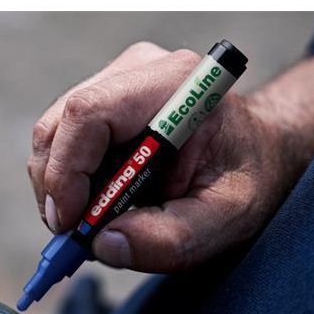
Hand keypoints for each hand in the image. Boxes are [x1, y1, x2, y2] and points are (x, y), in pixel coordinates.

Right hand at [28, 41, 313, 271]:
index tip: (71, 224)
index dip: (66, 171)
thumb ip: (172, 239)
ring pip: (52, 133)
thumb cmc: (249, 179)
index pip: (90, 113)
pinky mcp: (104, 96)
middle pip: (60, 123)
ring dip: (58, 187)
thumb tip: (105, 244)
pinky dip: (66, 179)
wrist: (260, 152)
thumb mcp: (227, 220)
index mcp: (177, 86)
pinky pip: (61, 139)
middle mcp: (141, 69)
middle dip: (55, 187)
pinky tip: (97, 204)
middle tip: (76, 236)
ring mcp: (117, 78)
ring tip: (93, 224)